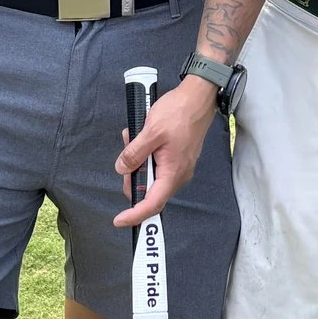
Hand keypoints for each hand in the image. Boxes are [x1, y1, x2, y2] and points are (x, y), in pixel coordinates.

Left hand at [113, 78, 218, 226]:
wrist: (198, 98)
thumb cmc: (178, 113)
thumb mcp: (150, 132)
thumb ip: (134, 153)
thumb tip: (122, 169)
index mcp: (173, 173)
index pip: (152, 204)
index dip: (134, 215)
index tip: (119, 220)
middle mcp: (178, 175)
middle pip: (149, 191)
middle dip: (132, 176)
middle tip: (125, 153)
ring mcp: (179, 167)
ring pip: (151, 176)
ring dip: (138, 162)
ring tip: (133, 138)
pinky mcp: (177, 158)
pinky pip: (157, 165)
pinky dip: (145, 155)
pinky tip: (141, 138)